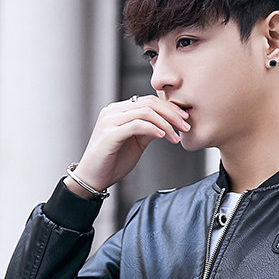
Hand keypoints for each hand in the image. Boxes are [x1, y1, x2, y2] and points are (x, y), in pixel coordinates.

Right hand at [65, 95, 190, 196]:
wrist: (93, 178)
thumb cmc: (112, 161)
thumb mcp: (136, 143)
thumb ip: (148, 131)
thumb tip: (166, 125)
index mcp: (119, 111)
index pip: (149, 101)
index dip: (170, 109)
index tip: (185, 120)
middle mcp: (113, 111)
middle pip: (149, 103)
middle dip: (172, 114)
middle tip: (186, 127)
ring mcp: (110, 121)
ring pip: (145, 112)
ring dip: (166, 124)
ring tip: (176, 136)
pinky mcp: (109, 134)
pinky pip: (136, 125)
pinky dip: (153, 129)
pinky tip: (163, 137)